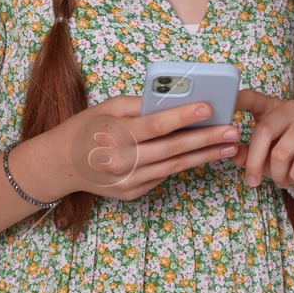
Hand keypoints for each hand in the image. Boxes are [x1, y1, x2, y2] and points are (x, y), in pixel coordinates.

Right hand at [52, 95, 239, 201]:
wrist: (60, 165)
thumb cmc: (85, 128)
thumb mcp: (107, 107)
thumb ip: (139, 104)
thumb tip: (175, 100)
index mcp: (116, 135)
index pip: (156, 125)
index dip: (184, 116)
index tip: (209, 107)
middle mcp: (123, 161)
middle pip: (172, 149)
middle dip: (206, 139)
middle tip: (233, 131)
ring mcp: (128, 181)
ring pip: (174, 167)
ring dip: (204, 156)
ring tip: (229, 146)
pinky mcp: (132, 193)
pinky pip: (162, 176)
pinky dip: (182, 165)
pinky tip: (202, 155)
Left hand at [230, 89, 293, 191]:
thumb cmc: (288, 160)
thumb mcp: (263, 156)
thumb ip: (246, 153)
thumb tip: (230, 152)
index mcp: (271, 108)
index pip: (251, 98)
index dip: (235, 99)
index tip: (219, 105)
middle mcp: (291, 109)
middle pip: (263, 130)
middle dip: (254, 161)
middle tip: (252, 181)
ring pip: (281, 152)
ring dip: (276, 174)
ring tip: (279, 180)